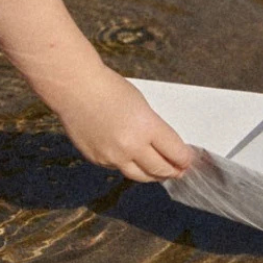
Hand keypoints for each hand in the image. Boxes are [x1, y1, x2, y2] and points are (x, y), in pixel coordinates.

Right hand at [48, 63, 193, 182]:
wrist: (73, 86)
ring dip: (153, 175)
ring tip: (158, 171)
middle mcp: (131, 146)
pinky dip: (127, 164)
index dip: (185, 158)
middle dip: (173, 171)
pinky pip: (118, 168)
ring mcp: (113, 156)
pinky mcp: (97, 160)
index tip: (188, 159)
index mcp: (146, 126)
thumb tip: (163, 147)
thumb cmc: (107, 87)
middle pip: (161, 170)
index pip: (176, 153)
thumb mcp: (140, 103)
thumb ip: (152, 127)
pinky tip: (129, 157)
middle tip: (178, 170)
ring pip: (141, 176)